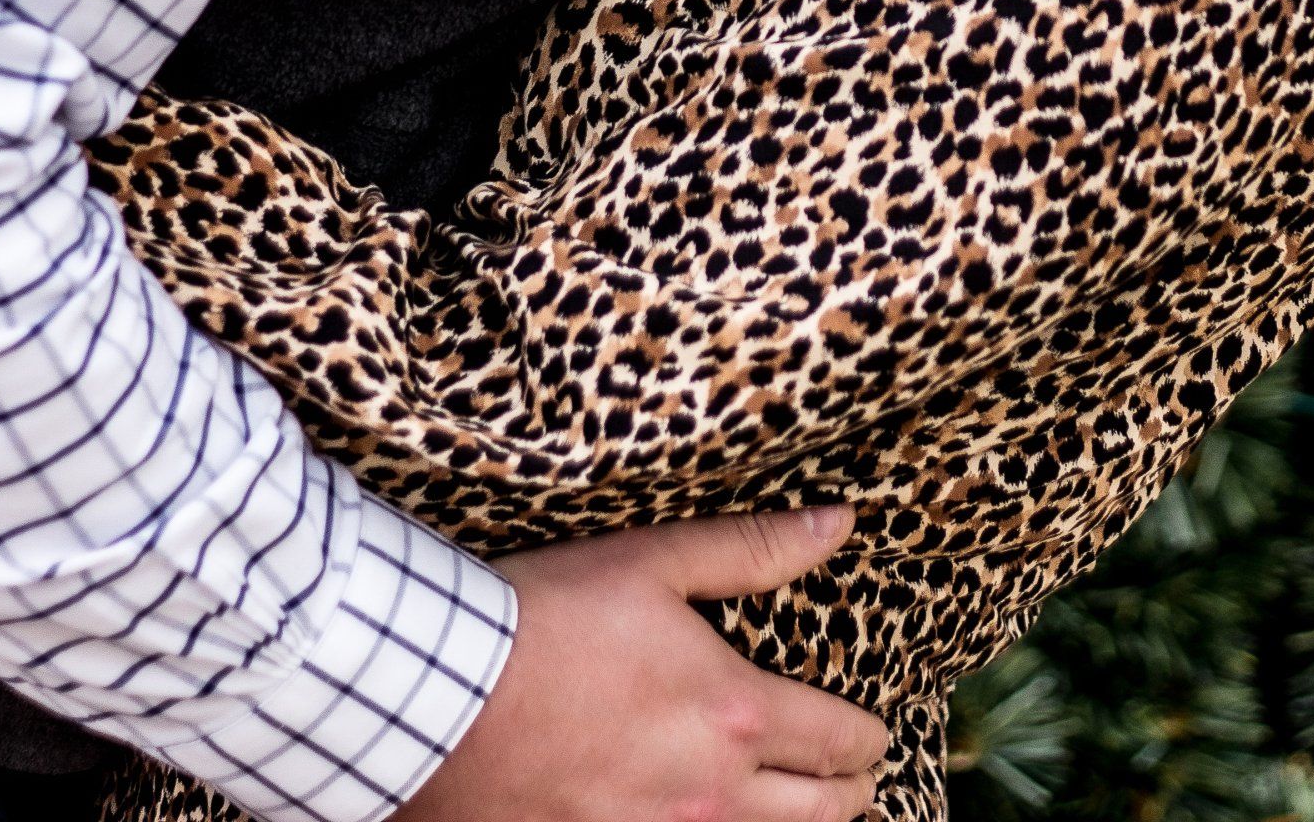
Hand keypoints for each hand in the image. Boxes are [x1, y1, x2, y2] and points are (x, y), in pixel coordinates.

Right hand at [400, 506, 885, 821]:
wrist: (440, 694)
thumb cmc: (547, 617)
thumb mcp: (653, 562)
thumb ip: (753, 549)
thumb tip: (839, 522)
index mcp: (736, 713)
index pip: (841, 741)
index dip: (868, 739)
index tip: (873, 734)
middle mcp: (714, 794)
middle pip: (822, 815)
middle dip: (849, 794)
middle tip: (853, 781)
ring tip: (804, 817)